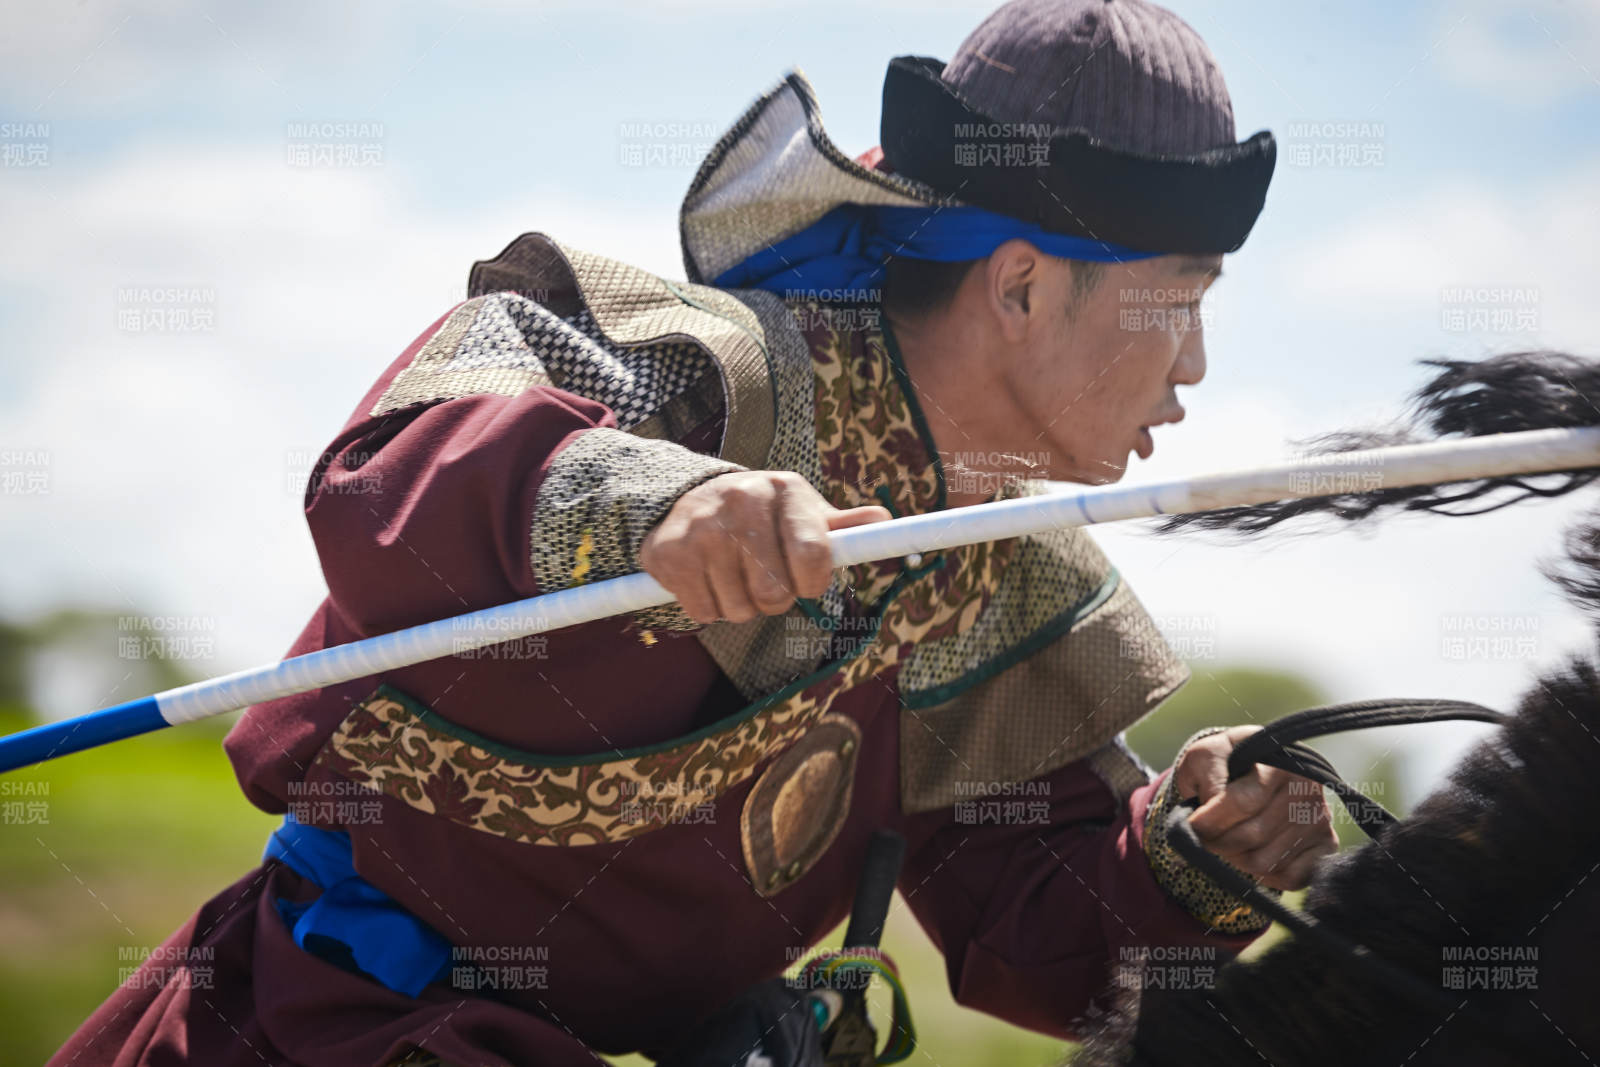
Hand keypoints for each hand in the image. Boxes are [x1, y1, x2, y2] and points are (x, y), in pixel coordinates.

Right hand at [639, 471, 890, 625]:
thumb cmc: (762, 516)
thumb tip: (885, 518)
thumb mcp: (802, 513)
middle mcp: (742, 500)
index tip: (807, 583)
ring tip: (733, 575)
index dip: (813, 583)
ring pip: (739, 609)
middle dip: (774, 599)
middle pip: (775, 593)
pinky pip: (703, 612)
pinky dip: (708, 607)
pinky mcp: (668, 551)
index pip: (813, 557)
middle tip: (764, 579)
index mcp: (784, 489)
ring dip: (740, 606)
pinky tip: (706, 579)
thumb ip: (842, 526)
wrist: (687, 499)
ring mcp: (702, 526)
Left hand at [1173, 725, 1338, 891]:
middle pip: (1252, 835)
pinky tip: (1250, 854)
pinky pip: (1290, 877)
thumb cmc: (1228, 762)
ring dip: (1235, 859)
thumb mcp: (1208, 755)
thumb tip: (1209, 809)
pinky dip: (1262, 875)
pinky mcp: (1326, 844)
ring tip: (1226, 843)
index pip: (1243, 802)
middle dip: (1217, 842)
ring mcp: (1319, 818)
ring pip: (1265, 861)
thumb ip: (1204, 776)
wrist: (1262, 766)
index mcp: (1277, 762)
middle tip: (1203, 838)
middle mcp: (1305, 789)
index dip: (1212, 820)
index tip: (1191, 825)